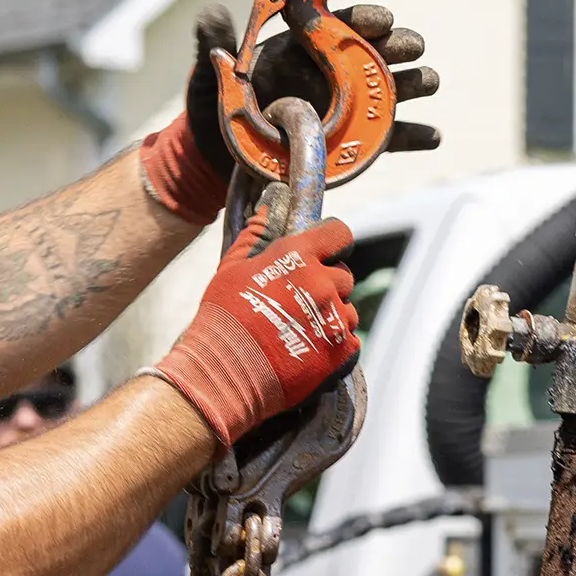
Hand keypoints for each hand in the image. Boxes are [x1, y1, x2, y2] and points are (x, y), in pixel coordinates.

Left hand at [141, 2, 441, 223]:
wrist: (220, 157)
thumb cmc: (216, 108)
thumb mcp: (210, 75)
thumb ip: (214, 44)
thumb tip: (212, 13)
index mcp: (301, 48)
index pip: (337, 27)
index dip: (361, 20)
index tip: (380, 19)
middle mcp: (329, 74)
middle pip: (370, 55)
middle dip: (395, 48)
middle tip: (413, 47)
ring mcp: (343, 107)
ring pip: (387, 91)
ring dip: (412, 85)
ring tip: (429, 82)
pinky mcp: (351, 140)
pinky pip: (386, 137)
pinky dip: (412, 136)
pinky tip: (432, 136)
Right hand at [147, 212, 360, 442]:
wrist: (224, 372)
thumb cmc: (224, 317)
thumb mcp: (232, 267)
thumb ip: (256, 233)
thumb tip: (271, 202)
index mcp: (299, 256)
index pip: (339, 234)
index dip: (333, 244)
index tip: (324, 255)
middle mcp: (323, 284)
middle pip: (344, 277)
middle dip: (328, 286)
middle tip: (300, 303)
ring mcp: (335, 319)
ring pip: (349, 311)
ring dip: (332, 317)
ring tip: (301, 331)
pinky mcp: (341, 351)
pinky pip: (351, 341)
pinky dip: (336, 346)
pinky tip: (311, 350)